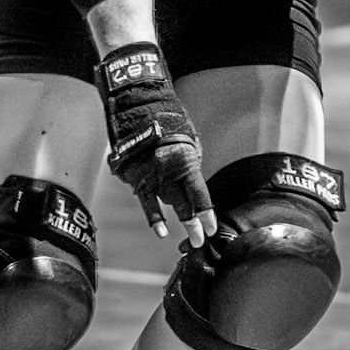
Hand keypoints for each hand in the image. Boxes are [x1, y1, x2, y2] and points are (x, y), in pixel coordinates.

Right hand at [97, 44, 215, 248]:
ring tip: (191, 241)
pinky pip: (147, 202)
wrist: (137, 108)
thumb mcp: (189, 140)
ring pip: (169, 204)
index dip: (206, 213)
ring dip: (181, 222)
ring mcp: (152, 177)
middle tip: (202, 241)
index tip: (212, 229)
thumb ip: (190, 165)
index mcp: (185, 161)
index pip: (199, 194)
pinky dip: (154, 217)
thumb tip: (189, 185)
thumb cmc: (168, 123)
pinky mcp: (137, 178)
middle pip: (185, 204)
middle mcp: (169, 173)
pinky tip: (161, 231)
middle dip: (195, 224)